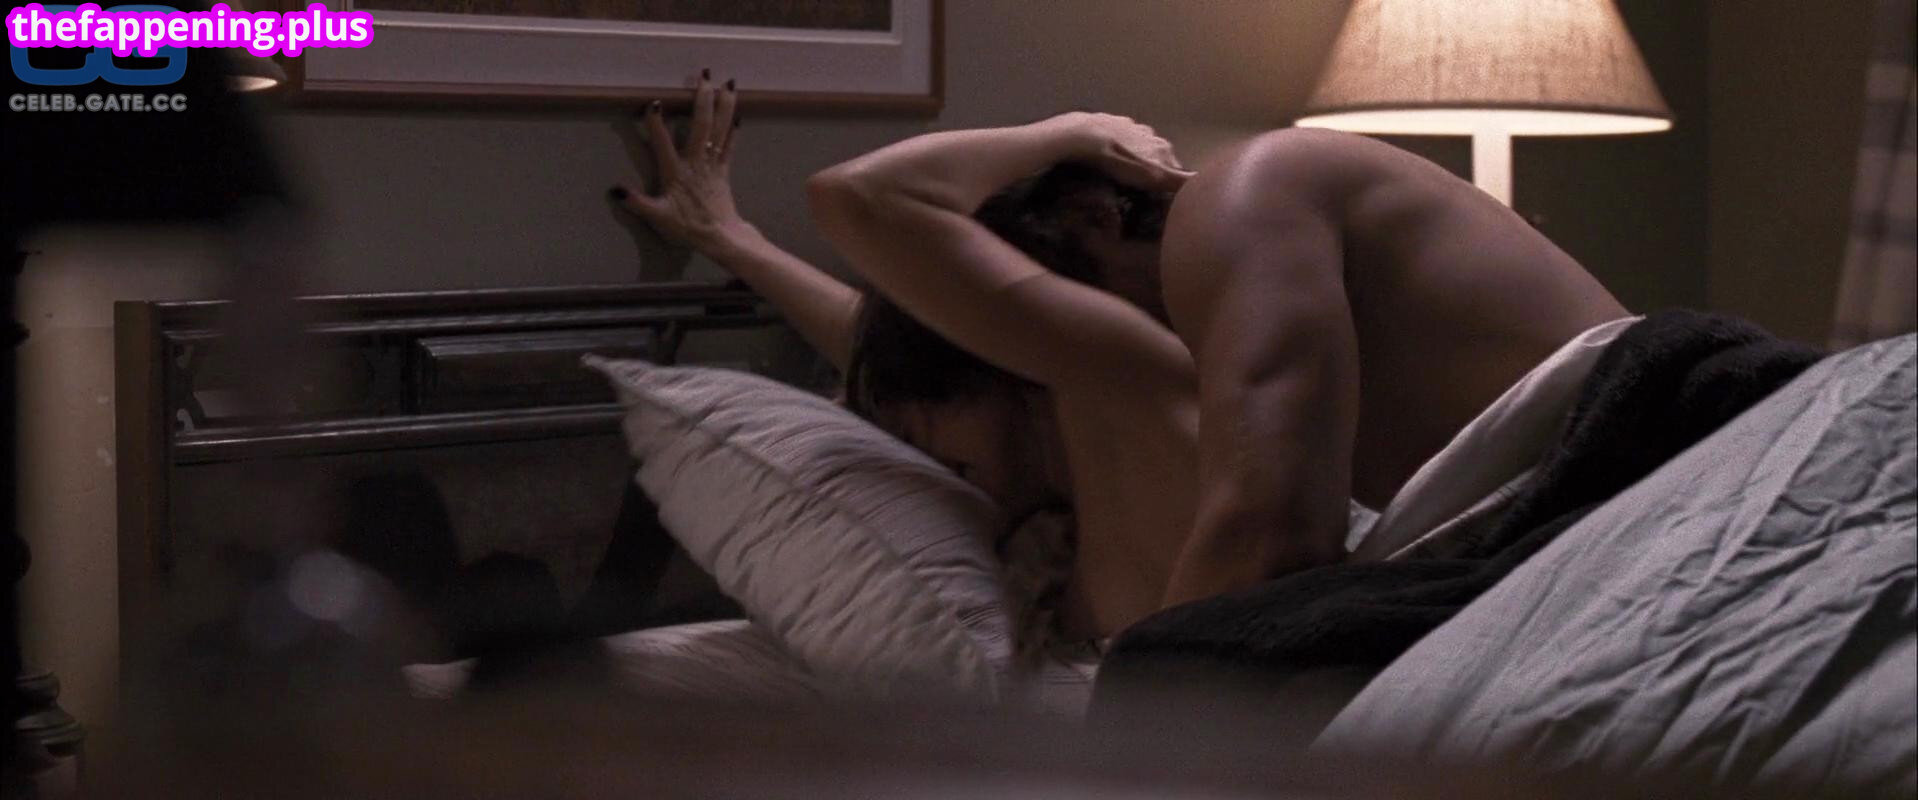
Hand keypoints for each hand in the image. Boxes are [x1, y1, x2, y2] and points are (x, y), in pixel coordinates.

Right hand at [612, 71, 750, 252]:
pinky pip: (730, 145)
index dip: (656, 124)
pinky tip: (737, 114)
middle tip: (704, 75)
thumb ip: (638, 203)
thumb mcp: (659, 218)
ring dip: (725, 105)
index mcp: (677, 172)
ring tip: (729, 83)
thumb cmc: (688, 227)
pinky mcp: (724, 170)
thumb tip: (615, 190)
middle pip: (701, 126)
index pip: (662, 143)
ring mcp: (713, 164)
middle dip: (703, 99)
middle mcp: (696, 163)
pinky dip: (733, 129)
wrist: (721, 237)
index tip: (653, 102)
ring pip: (720, 130)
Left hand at [1051, 111, 1193, 191]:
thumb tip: (1203, 182)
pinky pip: (1117, 137)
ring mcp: (1128, 125)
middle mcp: (1149, 133)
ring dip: (1135, 157)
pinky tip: (1106, 156)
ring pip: (1138, 145)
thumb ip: (1177, 180)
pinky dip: (1116, 147)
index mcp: (1161, 146)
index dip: (1172, 181)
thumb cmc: (1117, 159)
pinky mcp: (1107, 121)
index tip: (1165, 195)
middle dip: (1154, 168)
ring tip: (1124, 172)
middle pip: (1158, 155)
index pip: (1175, 166)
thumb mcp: (1151, 175)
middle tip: (1143, 187)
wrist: (1082, 135)